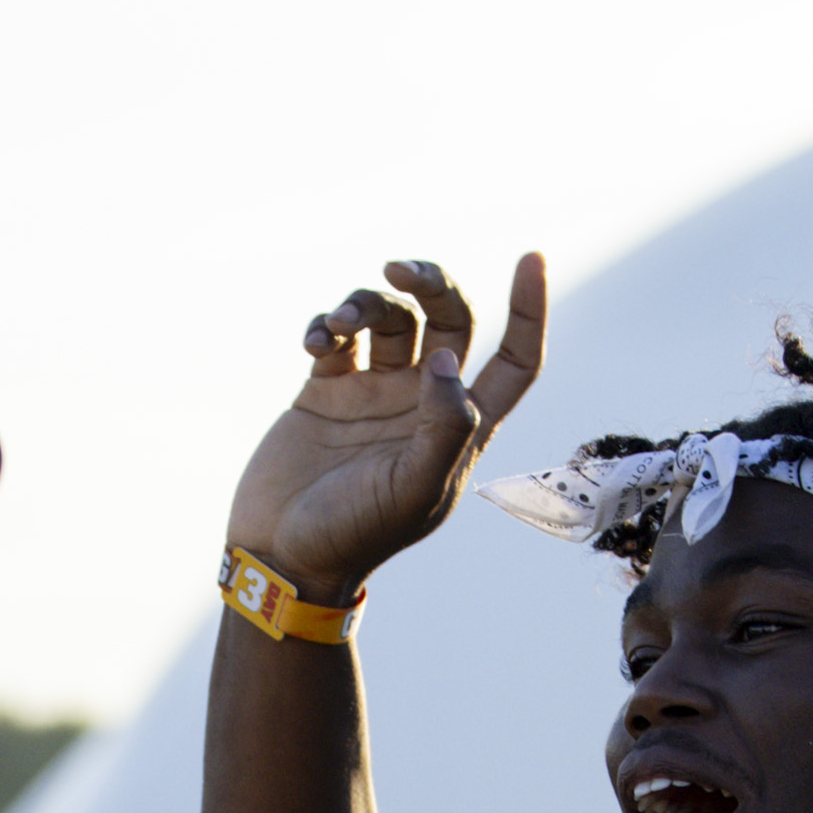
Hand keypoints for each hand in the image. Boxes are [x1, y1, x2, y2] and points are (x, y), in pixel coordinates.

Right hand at [221, 254, 548, 599]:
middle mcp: (422, 401)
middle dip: (430, 283)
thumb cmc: (355, 534)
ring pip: (388, 318)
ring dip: (365, 304)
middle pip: (449, 319)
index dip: (529, 311)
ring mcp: (374, 393)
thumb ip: (444, 426)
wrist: (282, 554)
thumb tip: (450, 361)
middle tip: (399, 270)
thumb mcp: (415, 489)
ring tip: (337, 324)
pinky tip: (314, 341)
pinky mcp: (326, 390)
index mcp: (460, 427)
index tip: (531, 257)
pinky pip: (335, 336)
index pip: (513, 361)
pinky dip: (325, 325)